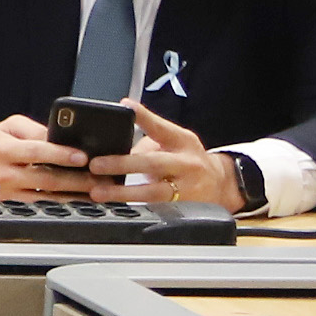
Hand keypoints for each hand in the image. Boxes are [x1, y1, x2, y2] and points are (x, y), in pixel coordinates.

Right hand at [0, 113, 100, 204]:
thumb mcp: (7, 128)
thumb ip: (35, 130)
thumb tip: (63, 138)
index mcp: (3, 150)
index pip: (35, 151)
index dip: (60, 154)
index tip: (83, 156)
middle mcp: (5, 174)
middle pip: (47, 178)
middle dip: (79, 179)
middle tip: (103, 178)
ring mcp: (9, 193)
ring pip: (47, 197)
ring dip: (76, 195)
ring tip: (99, 191)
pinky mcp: (12, 207)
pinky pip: (42, 207)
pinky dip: (64, 204)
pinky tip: (81, 201)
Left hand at [109, 105, 241, 207]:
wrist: (219, 184)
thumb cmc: (188, 160)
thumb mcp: (176, 143)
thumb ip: (149, 142)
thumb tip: (112, 145)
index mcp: (182, 142)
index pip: (162, 127)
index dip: (145, 117)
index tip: (127, 108)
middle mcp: (186, 164)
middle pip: (154, 163)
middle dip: (123, 164)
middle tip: (97, 164)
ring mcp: (185, 188)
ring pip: (153, 192)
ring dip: (122, 192)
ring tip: (98, 192)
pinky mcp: (180, 208)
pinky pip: (152, 207)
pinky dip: (130, 205)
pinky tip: (111, 204)